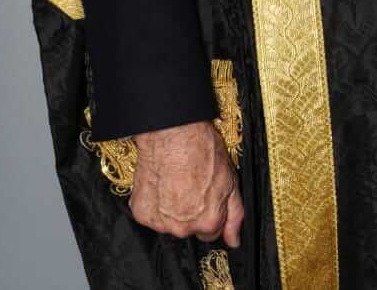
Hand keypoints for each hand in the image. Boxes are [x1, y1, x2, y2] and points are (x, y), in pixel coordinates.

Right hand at [130, 120, 241, 245]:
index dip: (212, 214)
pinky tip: (162, 185)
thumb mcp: (231, 182)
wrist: (173, 136)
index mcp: (208, 222)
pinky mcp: (141, 213)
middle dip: (193, 213)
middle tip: (192, 188)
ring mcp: (160, 222)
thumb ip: (234, 215)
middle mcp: (183, 228)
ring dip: (173, 210)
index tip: (208, 199)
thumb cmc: (203, 154)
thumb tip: (234, 240)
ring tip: (176, 184)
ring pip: (170, 224)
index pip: (211, 232)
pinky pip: (151, 215)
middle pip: (190, 229)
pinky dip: (156, 204)